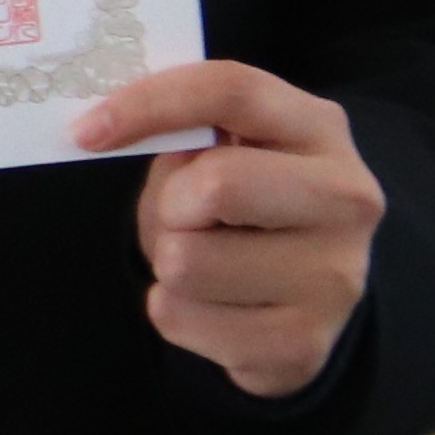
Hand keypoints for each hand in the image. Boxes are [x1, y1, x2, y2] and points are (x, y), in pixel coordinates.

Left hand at [77, 60, 385, 397]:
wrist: (307, 288)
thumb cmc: (247, 203)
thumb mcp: (227, 150)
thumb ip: (184, 134)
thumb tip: (102, 130)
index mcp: (320, 128)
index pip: (232, 91)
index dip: (150, 104)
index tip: (87, 132)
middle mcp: (346, 199)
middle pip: (216, 185)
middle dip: (172, 203)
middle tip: (184, 216)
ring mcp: (334, 277)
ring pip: (186, 262)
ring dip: (168, 261)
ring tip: (204, 259)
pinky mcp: (303, 342)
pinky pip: (178, 317)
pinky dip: (172, 309)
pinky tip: (213, 303)